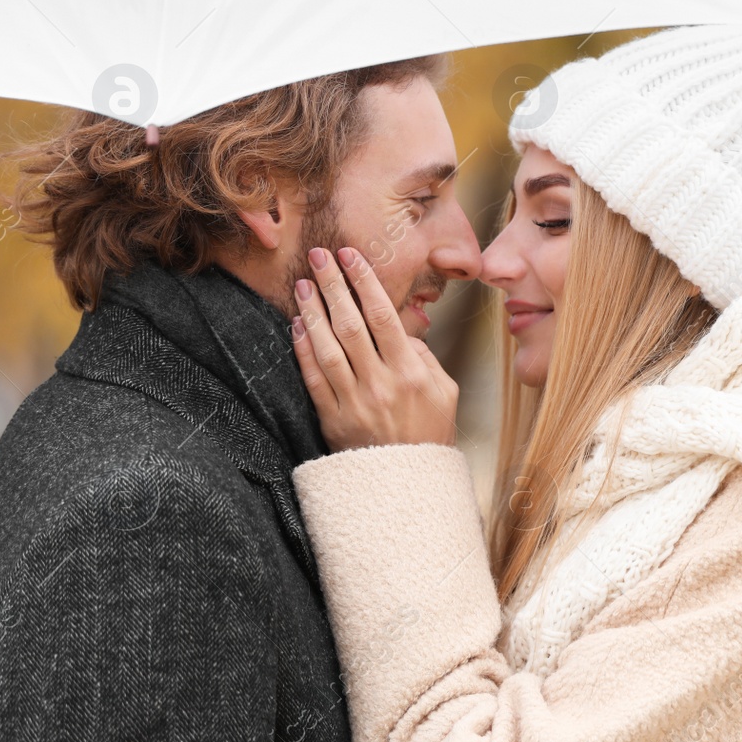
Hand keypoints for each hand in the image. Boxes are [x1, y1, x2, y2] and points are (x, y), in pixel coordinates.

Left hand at [290, 246, 458, 451]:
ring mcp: (355, 403)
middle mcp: (382, 384)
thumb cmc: (430, 434)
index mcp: (412, 373)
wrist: (409, 485)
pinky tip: (296, 326)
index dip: (365, 283)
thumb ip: (425, 358)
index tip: (351, 257)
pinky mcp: (333, 420)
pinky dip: (303, 351)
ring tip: (303, 284)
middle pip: (352, 325)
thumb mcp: (445, 392)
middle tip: (320, 256)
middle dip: (335, 286)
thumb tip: (403, 329)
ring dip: (314, 313)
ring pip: (328, 348)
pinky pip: (313, 379)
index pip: (385, 317)